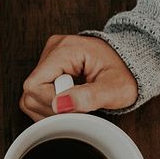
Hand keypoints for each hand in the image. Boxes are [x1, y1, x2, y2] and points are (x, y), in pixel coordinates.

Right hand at [20, 34, 137, 120]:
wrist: (130, 65)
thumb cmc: (125, 74)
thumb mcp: (115, 89)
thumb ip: (89, 97)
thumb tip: (59, 104)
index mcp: (66, 49)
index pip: (36, 85)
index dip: (52, 104)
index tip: (75, 106)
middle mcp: (52, 49)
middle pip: (30, 92)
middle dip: (53, 108)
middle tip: (78, 105)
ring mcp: (47, 57)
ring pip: (30, 96)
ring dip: (51, 109)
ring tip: (74, 103)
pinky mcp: (47, 67)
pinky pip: (35, 94)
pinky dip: (50, 105)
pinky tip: (67, 101)